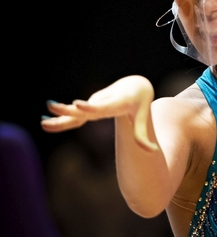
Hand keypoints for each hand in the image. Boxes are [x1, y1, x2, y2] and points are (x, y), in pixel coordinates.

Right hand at [41, 76, 158, 151]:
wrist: (134, 86)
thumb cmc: (140, 101)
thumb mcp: (143, 116)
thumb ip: (143, 134)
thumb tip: (153, 151)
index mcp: (116, 102)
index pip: (102, 106)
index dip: (90, 107)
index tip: (78, 104)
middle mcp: (102, 102)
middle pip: (83, 109)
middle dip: (67, 110)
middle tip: (51, 108)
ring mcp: (94, 104)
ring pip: (76, 113)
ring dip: (60, 117)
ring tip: (43, 123)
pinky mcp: (90, 108)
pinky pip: (75, 116)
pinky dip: (62, 121)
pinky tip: (46, 124)